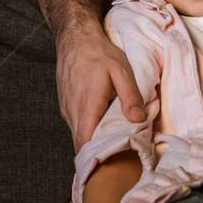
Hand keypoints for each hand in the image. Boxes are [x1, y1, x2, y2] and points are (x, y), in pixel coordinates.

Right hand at [56, 21, 145, 151]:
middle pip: (80, 144)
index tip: (112, 164)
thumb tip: (138, 119)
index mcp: (87, 104)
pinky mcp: (65, 105)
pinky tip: (101, 126)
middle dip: (96, 154)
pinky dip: (86, 131)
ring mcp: (66, 108)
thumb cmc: (99, 52)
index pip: (86, 142)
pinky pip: (75, 125)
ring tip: (111, 144)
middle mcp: (72, 110)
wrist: (75, 37)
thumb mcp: (121, 70)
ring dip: (91, 142)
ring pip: (77, 135)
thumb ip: (130, 96)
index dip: (96, 157)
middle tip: (116, 159)